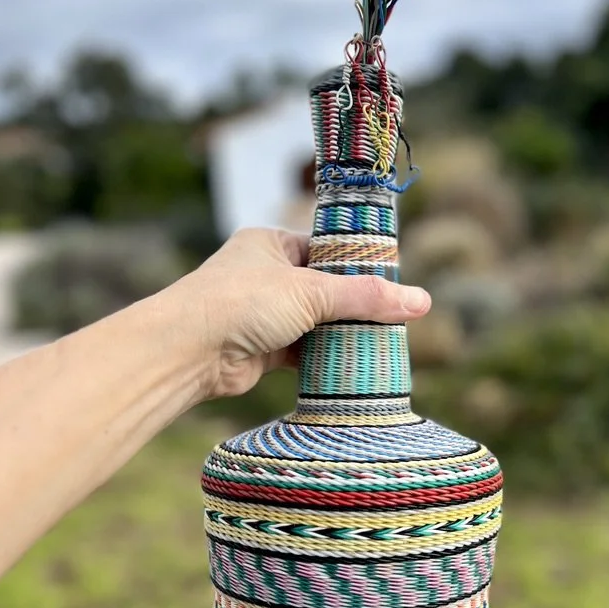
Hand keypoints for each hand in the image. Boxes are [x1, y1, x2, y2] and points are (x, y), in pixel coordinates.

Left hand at [166, 228, 430, 399]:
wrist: (187, 352)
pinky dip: (327, 358)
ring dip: (342, 334)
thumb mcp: (310, 293)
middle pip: (326, 288)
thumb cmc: (240, 304)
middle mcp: (267, 275)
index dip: (361, 265)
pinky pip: (306, 351)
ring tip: (384, 342)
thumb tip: (421, 301)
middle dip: (356, 305)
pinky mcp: (263, 349)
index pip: (329, 249)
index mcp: (272, 243)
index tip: (395, 283)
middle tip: (396, 318)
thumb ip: (365, 298)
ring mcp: (264, 314)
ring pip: (317, 322)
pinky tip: (355, 364)